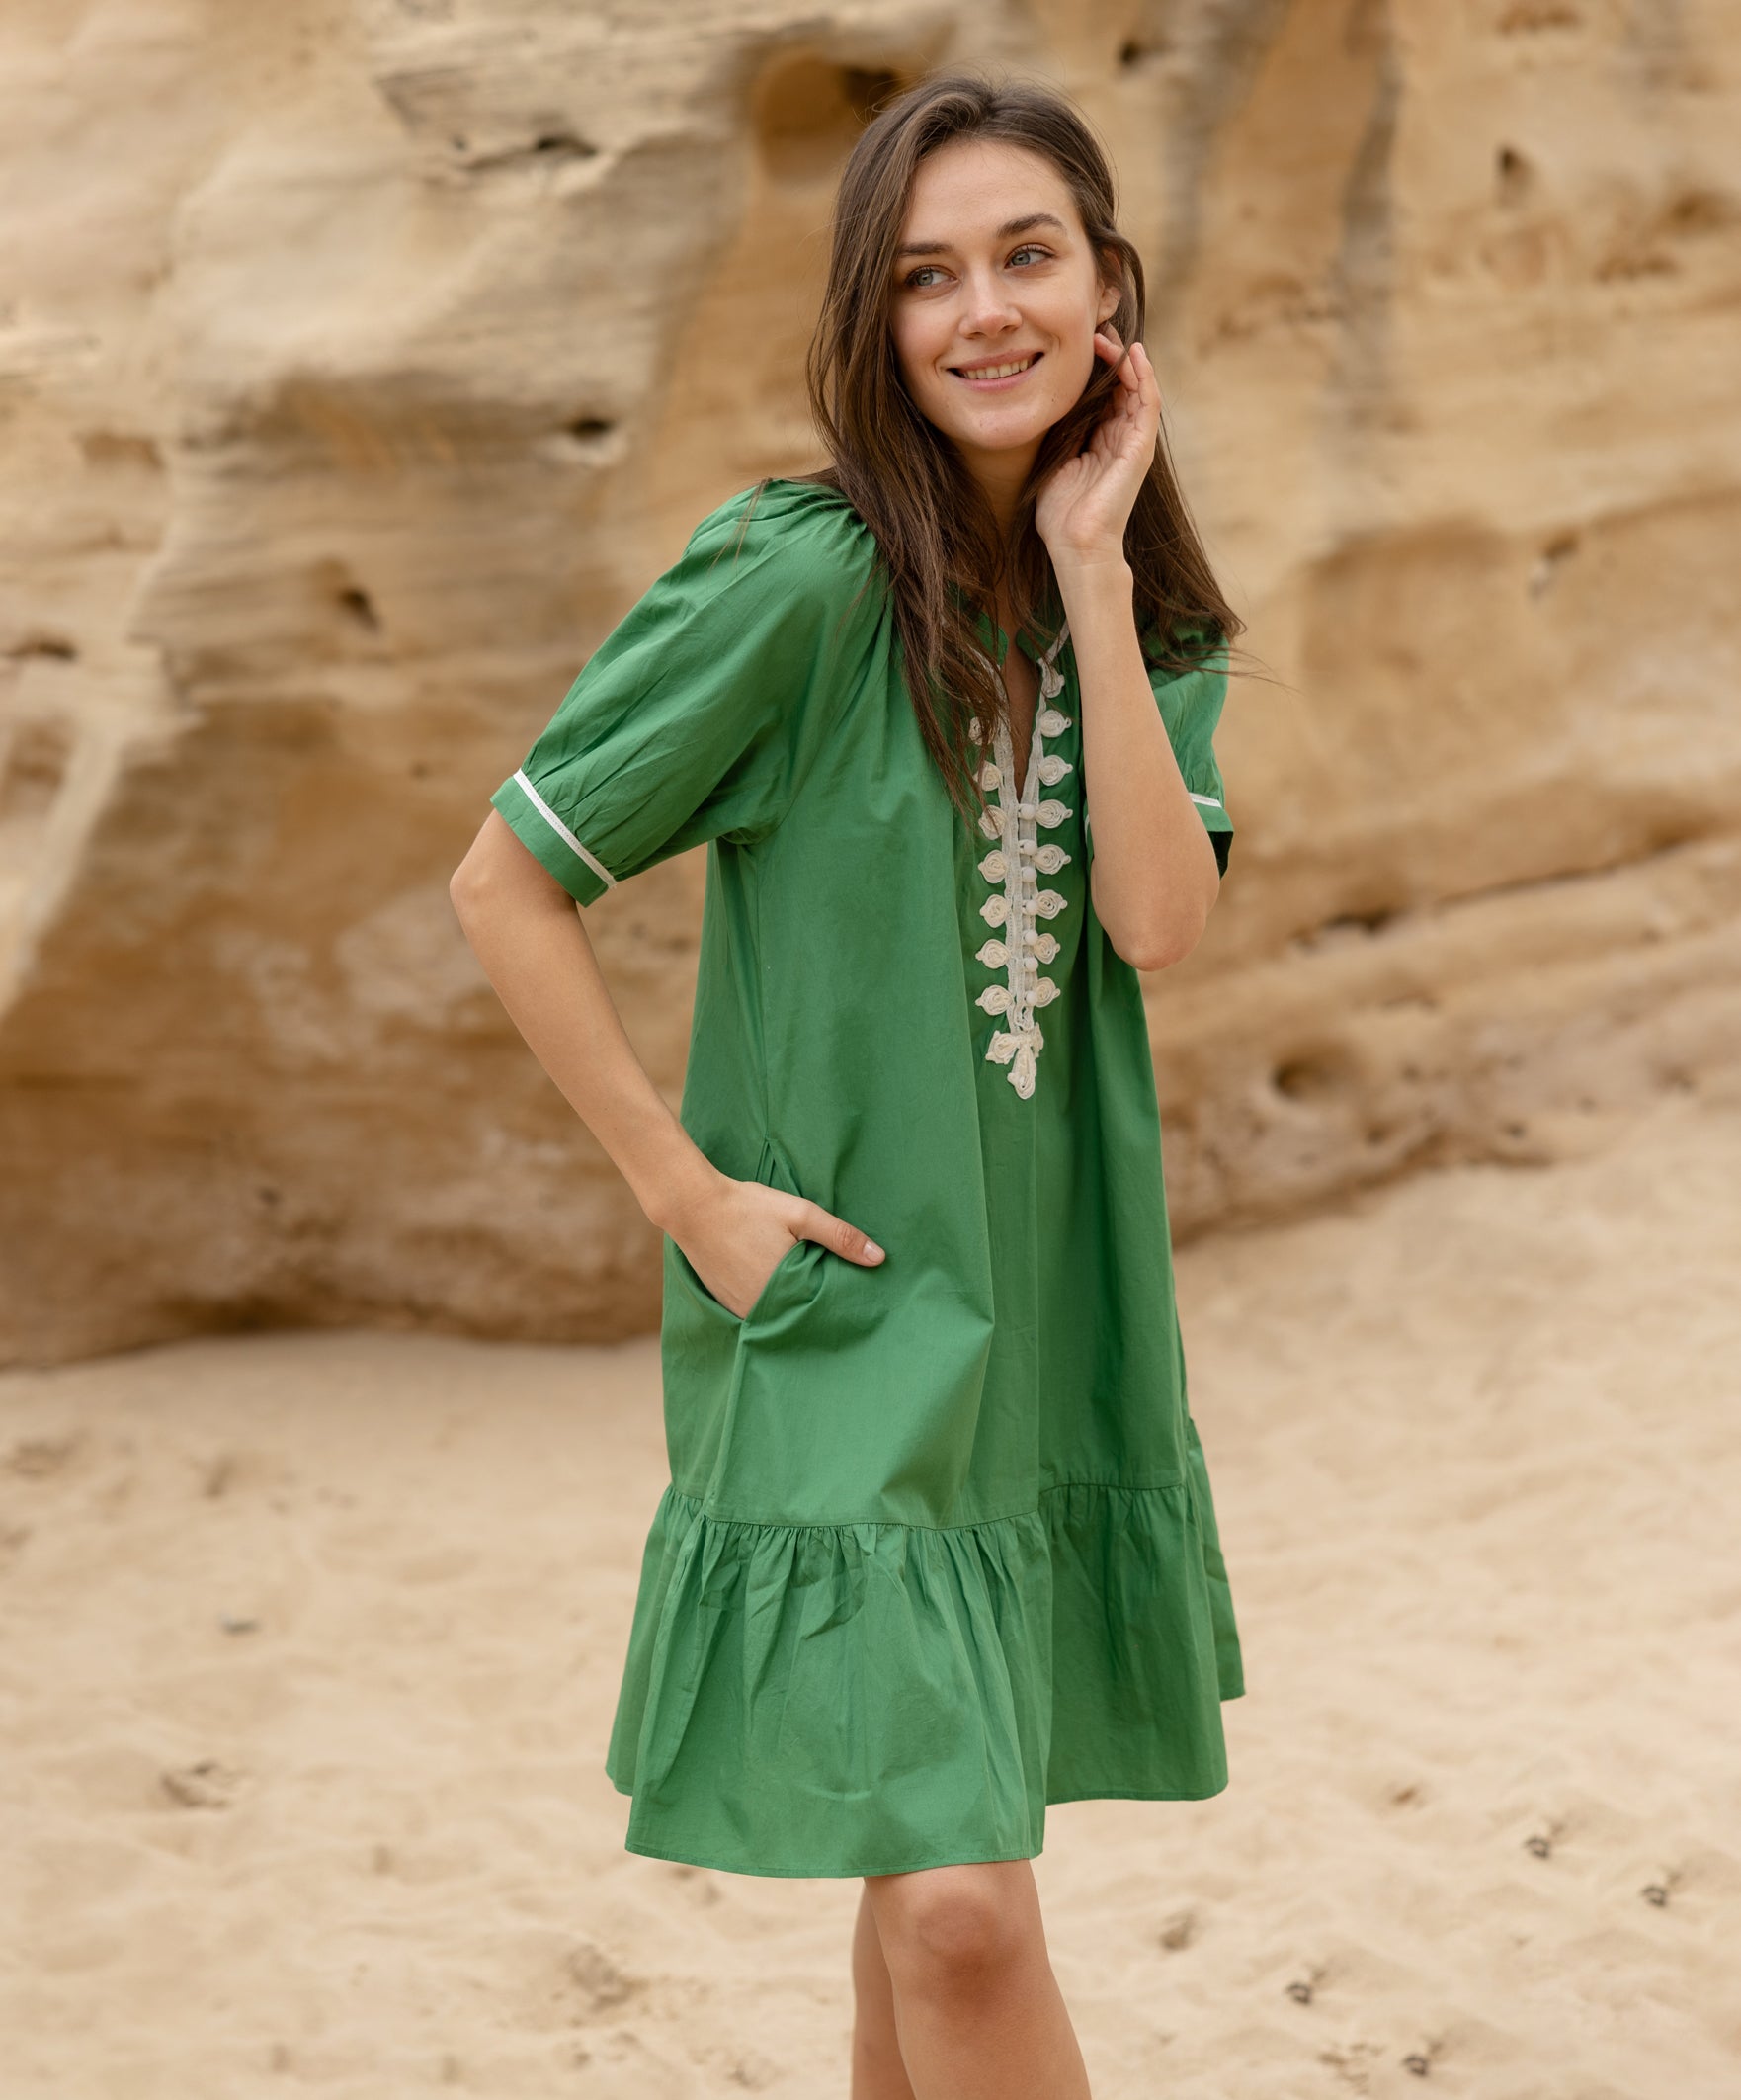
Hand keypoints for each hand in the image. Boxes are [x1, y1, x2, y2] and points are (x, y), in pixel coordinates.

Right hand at [664, 1170, 883, 1319]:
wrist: (693, 1206)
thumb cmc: (748, 1207)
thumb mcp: (800, 1214)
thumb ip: (840, 1236)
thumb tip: (879, 1258)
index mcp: (785, 1291)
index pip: (822, 1308)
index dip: (835, 1298)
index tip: (849, 1290)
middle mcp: (762, 1309)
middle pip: (799, 1313)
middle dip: (813, 1302)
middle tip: (824, 1283)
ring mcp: (741, 1310)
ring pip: (777, 1313)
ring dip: (790, 1303)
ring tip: (800, 1282)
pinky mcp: (726, 1305)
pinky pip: (756, 1311)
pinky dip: (768, 1302)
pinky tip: (773, 1282)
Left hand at [1033, 326, 1158, 571]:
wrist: (1075, 544)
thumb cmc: (1060, 512)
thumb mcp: (1054, 457)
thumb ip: (1060, 429)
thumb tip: (1049, 398)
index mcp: (1100, 440)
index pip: (1103, 394)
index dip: (1094, 367)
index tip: (1077, 342)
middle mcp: (1120, 438)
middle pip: (1121, 386)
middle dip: (1110, 356)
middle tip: (1093, 329)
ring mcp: (1133, 443)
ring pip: (1137, 389)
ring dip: (1125, 360)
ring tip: (1110, 336)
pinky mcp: (1140, 448)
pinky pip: (1148, 403)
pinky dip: (1144, 377)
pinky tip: (1135, 354)